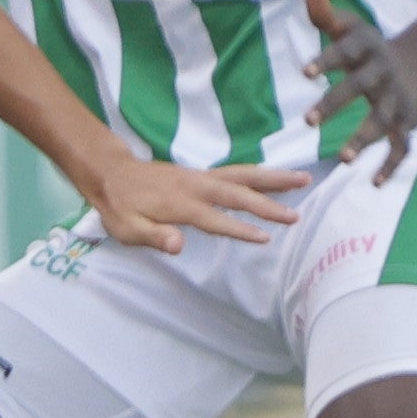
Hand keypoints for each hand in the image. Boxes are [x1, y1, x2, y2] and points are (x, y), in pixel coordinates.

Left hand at [82, 152, 309, 254]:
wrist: (112, 174)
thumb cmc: (120, 208)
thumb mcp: (126, 229)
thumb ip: (153, 236)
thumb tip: (177, 245)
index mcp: (180, 204)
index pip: (215, 219)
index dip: (239, 229)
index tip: (266, 237)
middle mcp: (196, 186)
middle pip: (238, 193)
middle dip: (268, 203)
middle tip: (296, 215)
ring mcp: (201, 176)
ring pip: (243, 175)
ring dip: (273, 178)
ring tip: (304, 179)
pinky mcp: (203, 174)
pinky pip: (237, 172)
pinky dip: (260, 174)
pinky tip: (277, 179)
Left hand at [304, 0, 416, 182]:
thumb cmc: (367, 47)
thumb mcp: (349, 27)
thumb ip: (324, 14)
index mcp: (365, 47)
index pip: (344, 51)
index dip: (325, 60)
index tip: (304, 72)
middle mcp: (382, 73)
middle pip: (359, 87)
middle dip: (335, 103)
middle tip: (308, 120)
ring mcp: (396, 100)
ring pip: (382, 120)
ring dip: (363, 138)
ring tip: (342, 158)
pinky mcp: (406, 122)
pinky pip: (402, 147)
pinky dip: (392, 165)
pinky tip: (375, 183)